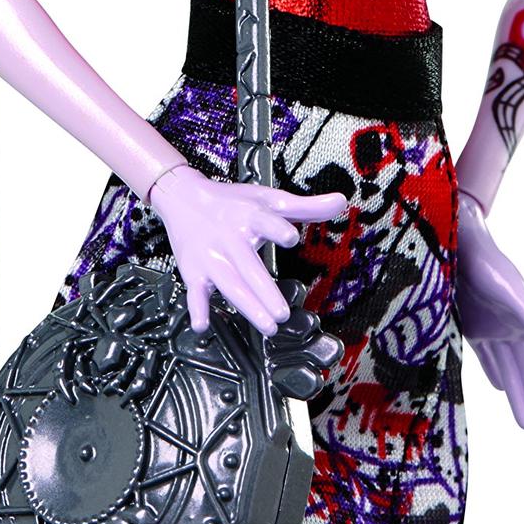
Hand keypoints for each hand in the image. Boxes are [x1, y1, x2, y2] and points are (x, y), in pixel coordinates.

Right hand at [149, 162, 346, 335]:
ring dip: (247, 306)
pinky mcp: (195, 270)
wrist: (183, 198)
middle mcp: (229, 237)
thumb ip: (306, 206)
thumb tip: (341, 202)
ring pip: (229, 284)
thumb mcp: (269, 198)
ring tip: (268, 326)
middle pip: (248, 266)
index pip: (264, 222)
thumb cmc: (232, 201)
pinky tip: (203, 325)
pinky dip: (197, 308)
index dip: (277, 228)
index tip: (290, 236)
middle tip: (282, 314)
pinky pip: (195, 292)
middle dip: (265, 291)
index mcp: (249, 216)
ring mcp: (211, 256)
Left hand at [456, 191, 523, 429]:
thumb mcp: (507, 290)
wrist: (452, 244)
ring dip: (517, 394)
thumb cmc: (483, 264)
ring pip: (510, 369)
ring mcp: (494, 326)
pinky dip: (495, 374)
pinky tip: (500, 388)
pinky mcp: (473, 325)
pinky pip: (488, 357)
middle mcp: (516, 325)